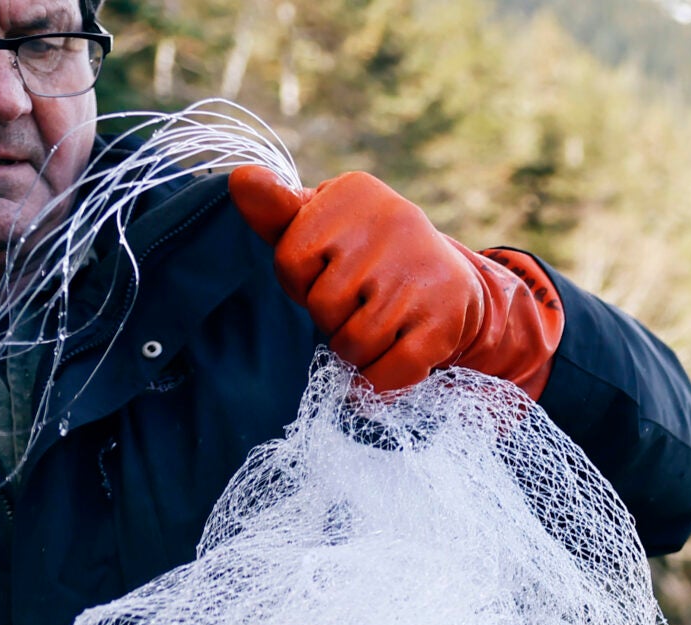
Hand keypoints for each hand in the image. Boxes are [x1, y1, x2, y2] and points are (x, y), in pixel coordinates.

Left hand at [229, 167, 560, 396]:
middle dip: (333, 320)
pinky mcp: (444, 319)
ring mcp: (422, 272)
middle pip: (322, 305)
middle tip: (360, 305)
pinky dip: (382, 379)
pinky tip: (394, 357)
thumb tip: (241, 179)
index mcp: (353, 192)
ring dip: (357, 352)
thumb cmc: (364, 255)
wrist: (449, 283)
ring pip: (353, 343)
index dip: (303, 284)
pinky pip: (389, 372)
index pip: (291, 262)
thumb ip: (275, 212)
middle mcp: (393, 221)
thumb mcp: (318, 225)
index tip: (331, 274)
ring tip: (378, 328)